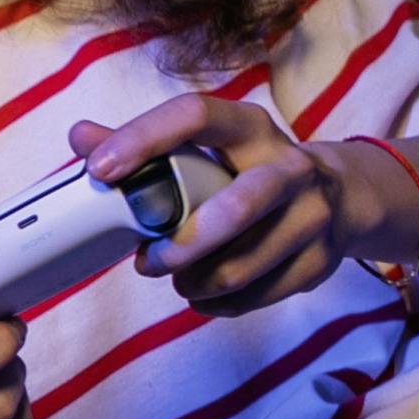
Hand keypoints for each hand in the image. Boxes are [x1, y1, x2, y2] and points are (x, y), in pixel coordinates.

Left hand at [73, 93, 373, 315]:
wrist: (340, 198)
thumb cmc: (250, 171)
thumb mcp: (208, 148)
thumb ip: (146, 145)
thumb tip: (79, 137)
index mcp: (249, 127)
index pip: (195, 115)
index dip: (143, 139)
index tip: (99, 171)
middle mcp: (290, 165)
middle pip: (237, 208)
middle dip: (183, 245)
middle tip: (147, 261)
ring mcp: (312, 216)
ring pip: (243, 266)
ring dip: (195, 283)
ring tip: (177, 279)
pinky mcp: (320, 260)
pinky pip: (257, 296)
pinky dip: (218, 303)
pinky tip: (206, 294)